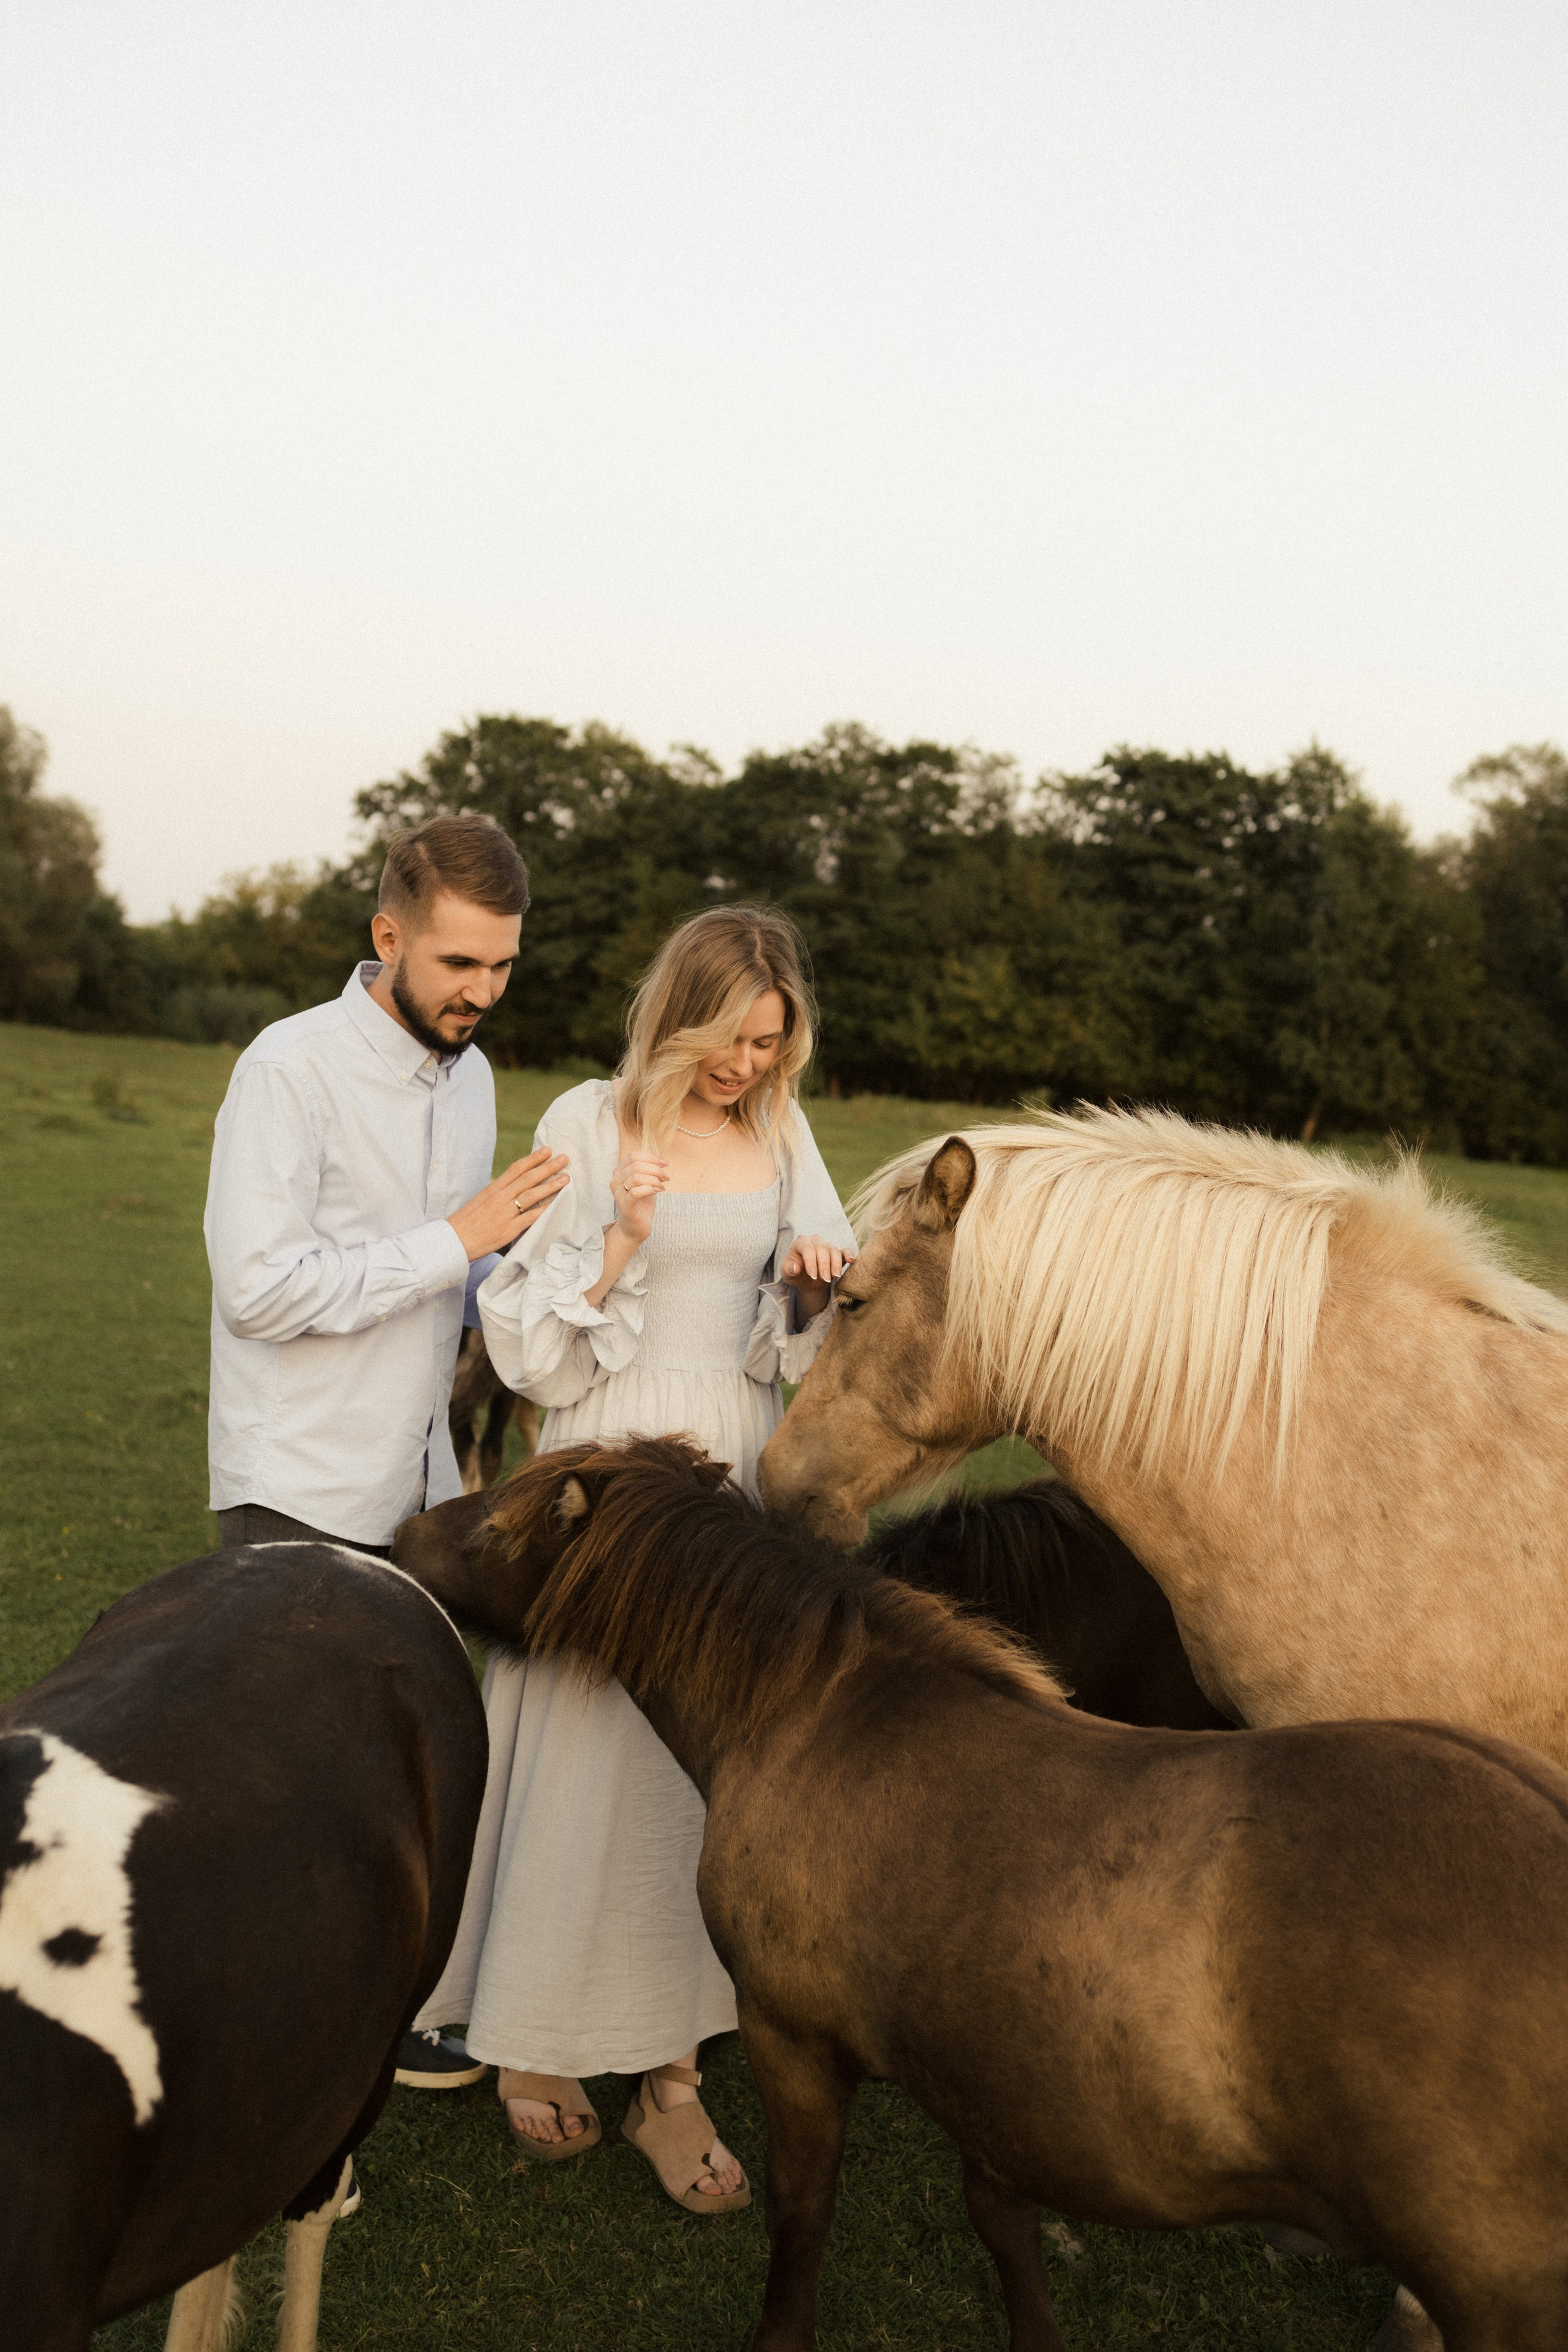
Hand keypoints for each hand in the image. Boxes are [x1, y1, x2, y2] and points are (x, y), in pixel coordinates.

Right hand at [447, 1148, 568, 1262]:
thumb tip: (515, 1185)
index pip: (516, 1168)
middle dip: (547, 1167)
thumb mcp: (481, 1200)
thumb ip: (498, 1192)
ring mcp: (504, 1213)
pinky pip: (530, 1217)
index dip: (533, 1158)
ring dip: (551, 1186)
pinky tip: (556, 1203)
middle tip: (564, 1159)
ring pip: (531, 1195)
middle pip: (527, 1178)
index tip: (547, 1150)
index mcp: (492, 1189)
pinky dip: (544, 1209)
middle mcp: (499, 1198)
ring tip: (566, 1178)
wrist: (454, 1241)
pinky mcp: (508, 1230)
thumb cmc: (467, 1221)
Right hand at [608, 1152, 669, 1246]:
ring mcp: (618, 1194)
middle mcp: (615, 1181)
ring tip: (662, 1186)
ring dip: (654, 1179)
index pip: (633, 1155)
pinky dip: (650, 1189)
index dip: (651, 1157)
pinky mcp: (625, 1206)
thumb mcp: (646, 1182)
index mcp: (619, 1172)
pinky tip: (658, 1192)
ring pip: (636, 1177)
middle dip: (656, 1169)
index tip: (666, 1164)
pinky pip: (636, 1192)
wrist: (636, 1227)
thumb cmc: (641, 1203)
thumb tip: (663, 1162)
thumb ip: (650, 1170)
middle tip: (666, 1178)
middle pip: (636, 1165)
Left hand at [778, 1235, 854, 1285]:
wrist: (805, 1280)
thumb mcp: (787, 1274)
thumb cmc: (794, 1274)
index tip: (813, 1276)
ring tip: (835, 1277)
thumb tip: (796, 1268)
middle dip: (824, 1265)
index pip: (807, 1248)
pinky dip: (848, 1254)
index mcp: (801, 1242)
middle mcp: (815, 1241)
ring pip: (834, 1250)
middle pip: (822, 1248)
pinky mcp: (837, 1253)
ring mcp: (827, 1245)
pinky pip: (844, 1250)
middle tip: (825, 1279)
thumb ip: (789, 1270)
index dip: (811, 1262)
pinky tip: (851, 1261)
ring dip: (836, 1264)